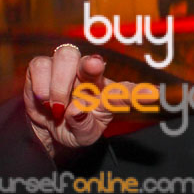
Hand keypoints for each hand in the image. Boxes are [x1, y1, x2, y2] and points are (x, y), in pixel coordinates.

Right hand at [23, 44, 134, 158]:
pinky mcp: (43, 66)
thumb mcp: (83, 136)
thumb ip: (83, 126)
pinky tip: (43, 99)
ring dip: (59, 83)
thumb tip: (77, 110)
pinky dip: (40, 84)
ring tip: (57, 106)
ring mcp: (67, 68)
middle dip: (93, 63)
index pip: (125, 92)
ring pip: (67, 57)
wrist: (45, 129)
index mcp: (107, 94)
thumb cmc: (73, 128)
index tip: (153, 95)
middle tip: (93, 68)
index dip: (137, 93)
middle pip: (93, 63)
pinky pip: (41, 64)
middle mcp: (90, 77)